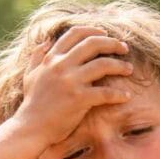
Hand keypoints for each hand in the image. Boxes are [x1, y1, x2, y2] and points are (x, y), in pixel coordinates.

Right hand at [18, 26, 133, 148]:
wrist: (31, 128)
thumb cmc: (32, 104)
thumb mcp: (30, 75)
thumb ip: (37, 56)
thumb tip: (46, 41)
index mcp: (52, 58)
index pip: (75, 33)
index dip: (93, 30)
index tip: (105, 34)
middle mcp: (62, 65)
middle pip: (93, 43)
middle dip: (112, 43)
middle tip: (124, 48)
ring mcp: (71, 81)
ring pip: (103, 64)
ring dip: (120, 66)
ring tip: (129, 69)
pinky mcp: (79, 99)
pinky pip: (105, 93)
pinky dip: (119, 94)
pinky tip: (127, 96)